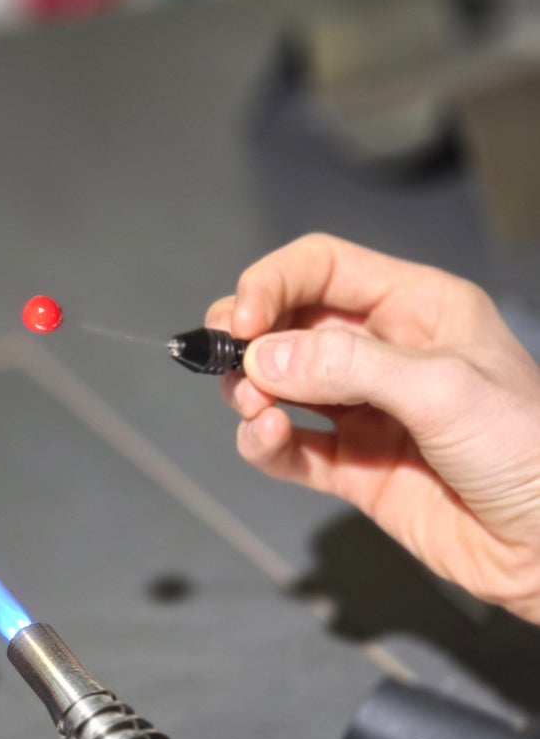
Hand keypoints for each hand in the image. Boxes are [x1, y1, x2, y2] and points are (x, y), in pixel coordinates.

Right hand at [208, 234, 539, 620]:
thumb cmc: (536, 451)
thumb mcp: (444, 388)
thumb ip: (347, 366)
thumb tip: (263, 358)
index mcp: (416, 309)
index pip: (321, 269)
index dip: (272, 284)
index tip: (243, 321)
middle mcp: (384, 353)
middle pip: (287, 324)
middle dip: (248, 339)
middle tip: (230, 362)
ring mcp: (365, 412)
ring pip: (276, 385)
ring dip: (250, 394)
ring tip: (258, 411)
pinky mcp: (354, 469)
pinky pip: (289, 448)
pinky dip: (264, 444)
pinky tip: (268, 440)